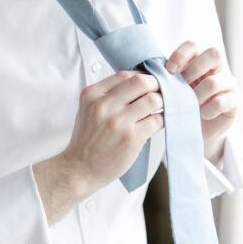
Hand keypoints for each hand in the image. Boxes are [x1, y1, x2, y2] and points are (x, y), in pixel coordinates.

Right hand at [34, 71, 163, 223]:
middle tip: (161, 91)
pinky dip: (163, 118)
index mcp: (92, 94)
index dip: (142, 76)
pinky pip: (157, 120)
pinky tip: (161, 121)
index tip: (149, 82)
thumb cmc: (87, 140)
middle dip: (156, 84)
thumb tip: (137, 82)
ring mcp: (118, 121)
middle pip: (141, 82)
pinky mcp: (131, 138)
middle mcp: (104, 105)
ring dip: (163, 101)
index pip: (125, 74)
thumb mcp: (88, 110)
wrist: (78, 169)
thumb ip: (107, 95)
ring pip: (153, 99)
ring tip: (163, 107)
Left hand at [166, 41, 239, 163]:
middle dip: (195, 69)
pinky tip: (201, 114)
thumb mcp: (173, 88)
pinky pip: (222, 101)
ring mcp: (229, 83)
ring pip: (214, 82)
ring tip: (188, 105)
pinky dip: (207, 109)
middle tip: (183, 85)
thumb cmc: (183, 103)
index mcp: (199, 59)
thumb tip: (142, 74)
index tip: (169, 70)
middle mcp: (217, 67)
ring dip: (197, 96)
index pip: (193, 45)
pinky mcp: (235, 100)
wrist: (198, 127)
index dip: (181, 55)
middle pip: (214, 54)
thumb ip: (165, 78)